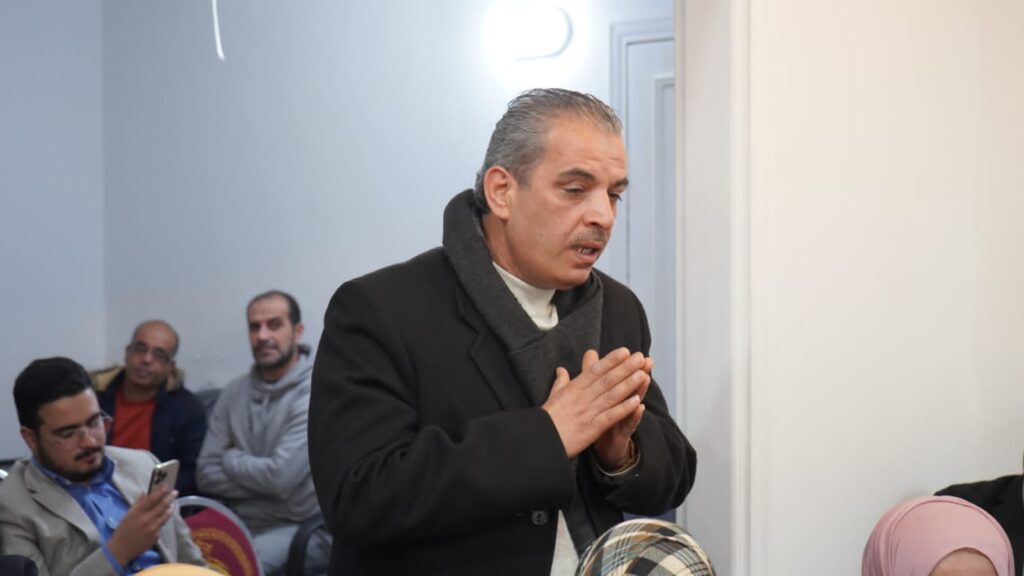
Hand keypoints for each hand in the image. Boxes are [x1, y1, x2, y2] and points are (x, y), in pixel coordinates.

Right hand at [107, 483, 176, 565]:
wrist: (121, 550)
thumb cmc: (123, 531)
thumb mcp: (127, 515)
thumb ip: (137, 504)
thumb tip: (145, 493)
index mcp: (137, 513)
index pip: (151, 499)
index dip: (160, 491)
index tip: (166, 485)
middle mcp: (146, 520)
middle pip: (161, 506)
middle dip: (170, 498)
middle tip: (175, 492)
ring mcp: (152, 528)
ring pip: (165, 515)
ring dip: (170, 508)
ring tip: (173, 504)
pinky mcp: (156, 536)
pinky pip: (161, 525)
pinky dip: (163, 520)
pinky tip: (164, 516)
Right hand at [542, 348, 647, 458]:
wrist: (540, 439)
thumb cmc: (546, 420)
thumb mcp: (552, 396)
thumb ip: (560, 382)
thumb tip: (561, 369)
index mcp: (573, 389)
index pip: (595, 371)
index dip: (611, 360)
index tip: (624, 351)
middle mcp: (582, 397)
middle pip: (607, 380)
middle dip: (625, 368)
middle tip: (639, 357)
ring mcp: (587, 412)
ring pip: (611, 395)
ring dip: (628, 384)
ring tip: (642, 374)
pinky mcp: (591, 428)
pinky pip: (610, 416)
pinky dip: (623, 409)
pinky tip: (636, 402)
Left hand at [593, 355, 650, 469]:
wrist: (602, 449)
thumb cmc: (600, 419)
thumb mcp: (592, 395)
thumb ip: (591, 374)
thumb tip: (589, 354)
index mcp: (611, 394)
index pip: (616, 376)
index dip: (621, 365)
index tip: (627, 351)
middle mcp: (620, 404)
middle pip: (629, 386)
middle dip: (637, 372)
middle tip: (646, 360)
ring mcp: (623, 418)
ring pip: (632, 402)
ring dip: (640, 390)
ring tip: (645, 378)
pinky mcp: (623, 434)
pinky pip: (629, 424)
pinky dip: (634, 416)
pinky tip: (640, 407)